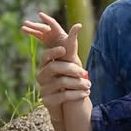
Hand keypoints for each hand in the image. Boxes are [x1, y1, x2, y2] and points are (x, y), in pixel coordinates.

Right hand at [21, 12, 89, 126]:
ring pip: (61, 82)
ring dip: (78, 83)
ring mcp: (43, 89)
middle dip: (72, 69)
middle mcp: (41, 76)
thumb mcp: (71, 64)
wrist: (65, 106)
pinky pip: (64, 96)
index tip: (63, 49)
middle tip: (85, 73)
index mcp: (46, 65)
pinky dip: (77, 95)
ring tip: (89, 86)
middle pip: (55, 68)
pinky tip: (86, 94)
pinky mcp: (47, 101)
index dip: (54, 52)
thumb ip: (71, 47)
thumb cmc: (68, 81)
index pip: (46, 56)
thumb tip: (78, 24)